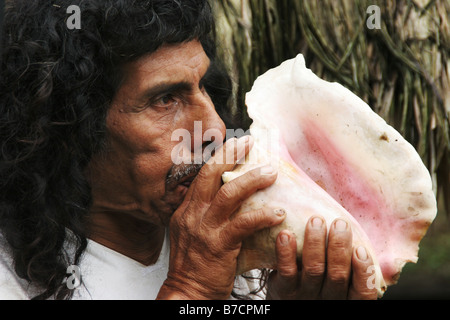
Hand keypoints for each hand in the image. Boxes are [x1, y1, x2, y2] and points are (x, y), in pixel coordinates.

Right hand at [157, 136, 285, 299]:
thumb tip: (229, 194)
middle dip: (231, 155)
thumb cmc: (196, 263)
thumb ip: (206, 212)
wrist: (188, 291)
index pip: (202, 175)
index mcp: (187, 209)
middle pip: (211, 175)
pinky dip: (263, 215)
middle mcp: (193, 214)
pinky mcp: (219, 245)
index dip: (220, 156)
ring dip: (252, 180)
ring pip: (228, 194)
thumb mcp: (192, 232)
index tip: (236, 143)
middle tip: (250, 142)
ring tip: (272, 173)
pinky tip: (279, 212)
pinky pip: (243, 224)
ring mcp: (204, 229)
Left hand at [266, 216, 377, 299]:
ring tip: (316, 221)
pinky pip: (287, 271)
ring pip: (314, 269)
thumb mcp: (341, 284)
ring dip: (315, 242)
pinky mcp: (284, 291)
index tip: (360, 248)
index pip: (363, 291)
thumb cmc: (321, 284)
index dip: (364, 271)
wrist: (287, 300)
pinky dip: (286, 251)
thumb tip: (381, 257)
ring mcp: (305, 296)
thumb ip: (354, 269)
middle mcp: (328, 299)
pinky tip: (286, 234)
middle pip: (338, 275)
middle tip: (340, 223)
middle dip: (339, 246)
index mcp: (346, 298)